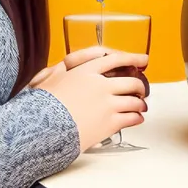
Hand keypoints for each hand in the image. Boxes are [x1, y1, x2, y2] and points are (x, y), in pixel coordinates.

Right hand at [33, 50, 150, 152]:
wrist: (43, 129)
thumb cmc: (44, 105)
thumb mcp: (50, 80)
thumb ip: (61, 71)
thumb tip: (62, 66)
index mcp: (87, 71)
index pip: (117, 59)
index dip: (133, 58)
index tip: (144, 60)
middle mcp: (101, 85)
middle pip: (131, 82)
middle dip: (140, 87)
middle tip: (142, 90)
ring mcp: (107, 104)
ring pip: (134, 101)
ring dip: (140, 104)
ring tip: (141, 107)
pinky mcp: (109, 123)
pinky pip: (131, 118)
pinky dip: (137, 118)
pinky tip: (137, 119)